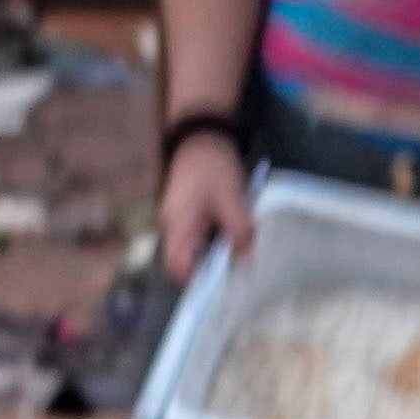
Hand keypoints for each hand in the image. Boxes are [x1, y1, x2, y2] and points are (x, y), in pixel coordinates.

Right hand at [155, 131, 255, 280]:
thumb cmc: (213, 166)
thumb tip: (247, 265)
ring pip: (196, 248)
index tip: (224, 283)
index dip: (198, 281)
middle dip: (212, 267)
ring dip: (216, 251)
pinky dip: (216, 237)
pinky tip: (234, 232)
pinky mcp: (188, 211)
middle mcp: (173, 226)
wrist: (202, 134)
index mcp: (178, 225)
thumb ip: (239, 233)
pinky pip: (200, 234)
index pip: (178, 268)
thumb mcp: (232, 199)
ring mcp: (179, 218)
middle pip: (187, 261)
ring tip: (241, 249)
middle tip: (239, 266)